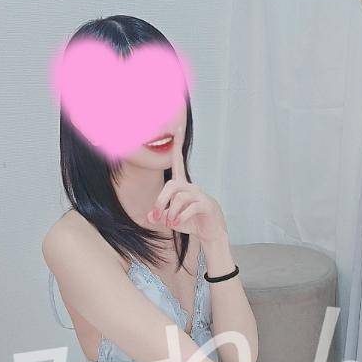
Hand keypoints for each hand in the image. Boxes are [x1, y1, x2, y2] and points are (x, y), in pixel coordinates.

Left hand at [146, 125, 226, 244]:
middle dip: (160, 201)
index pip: (178, 163)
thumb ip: (159, 216)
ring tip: (170, 223)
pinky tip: (176, 223)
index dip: (177, 146)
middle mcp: (192, 187)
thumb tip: (150, 217)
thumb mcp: (170, 219)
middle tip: (157, 216)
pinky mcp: (206, 205)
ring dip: (170, 213)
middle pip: (172, 185)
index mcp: (182, 186)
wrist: (211, 233)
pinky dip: (180, 217)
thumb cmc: (190, 223)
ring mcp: (200, 195)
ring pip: (178, 198)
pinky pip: (189, 207)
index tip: (178, 128)